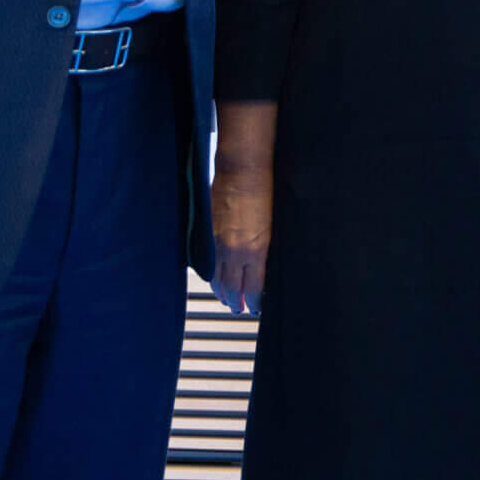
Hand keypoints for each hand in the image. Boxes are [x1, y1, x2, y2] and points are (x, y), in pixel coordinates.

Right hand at [209, 159, 271, 316]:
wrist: (242, 169)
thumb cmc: (265, 191)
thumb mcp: (273, 226)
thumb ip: (265, 249)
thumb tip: (263, 267)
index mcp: (255, 250)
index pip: (254, 288)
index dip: (255, 301)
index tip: (257, 307)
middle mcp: (234, 251)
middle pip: (232, 289)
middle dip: (236, 303)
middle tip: (240, 310)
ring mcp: (217, 243)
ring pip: (216, 278)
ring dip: (221, 293)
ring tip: (227, 300)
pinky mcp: (206, 234)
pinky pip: (207, 263)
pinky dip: (211, 275)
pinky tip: (214, 279)